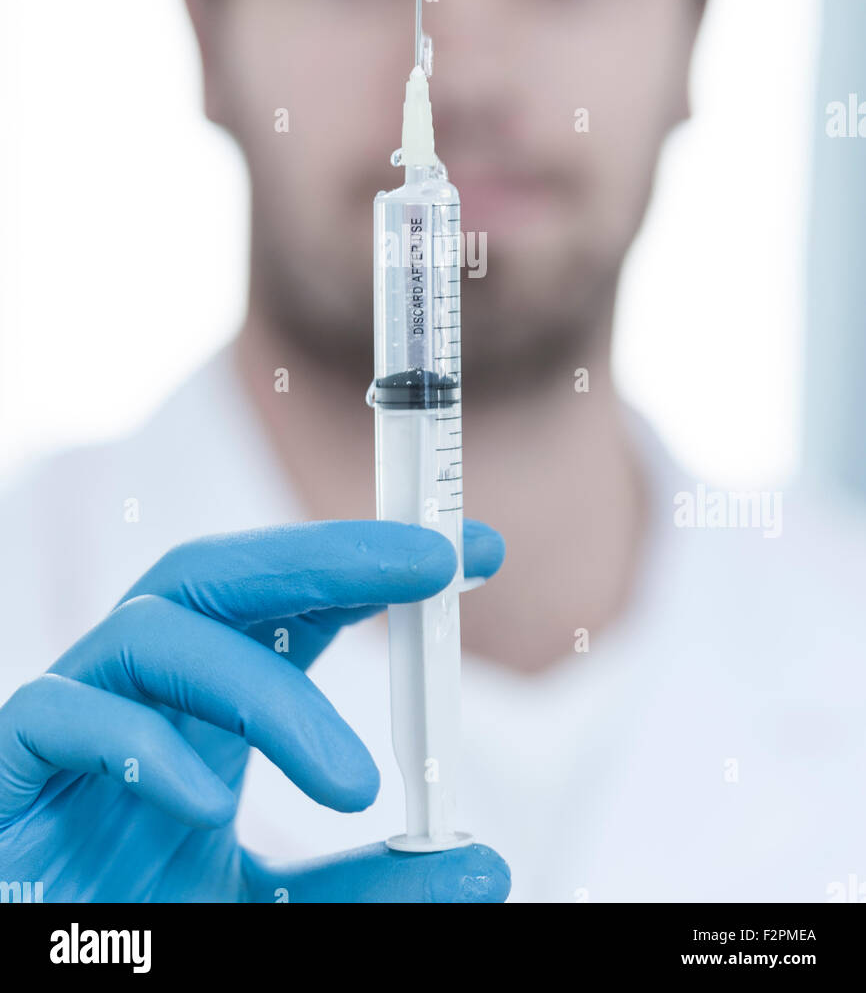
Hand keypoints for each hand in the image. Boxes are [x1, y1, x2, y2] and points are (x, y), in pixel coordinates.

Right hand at [0, 519, 508, 901]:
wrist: (40, 971)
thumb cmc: (143, 929)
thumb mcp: (279, 911)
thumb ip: (369, 888)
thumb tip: (483, 864)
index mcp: (209, 708)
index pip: (291, 604)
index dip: (376, 567)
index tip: (477, 551)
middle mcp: (145, 691)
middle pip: (222, 573)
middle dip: (328, 552)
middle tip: (431, 560)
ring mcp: (74, 718)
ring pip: (152, 629)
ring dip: (262, 688)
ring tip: (353, 784)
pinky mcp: (12, 763)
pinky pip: (60, 712)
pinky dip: (137, 741)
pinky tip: (201, 799)